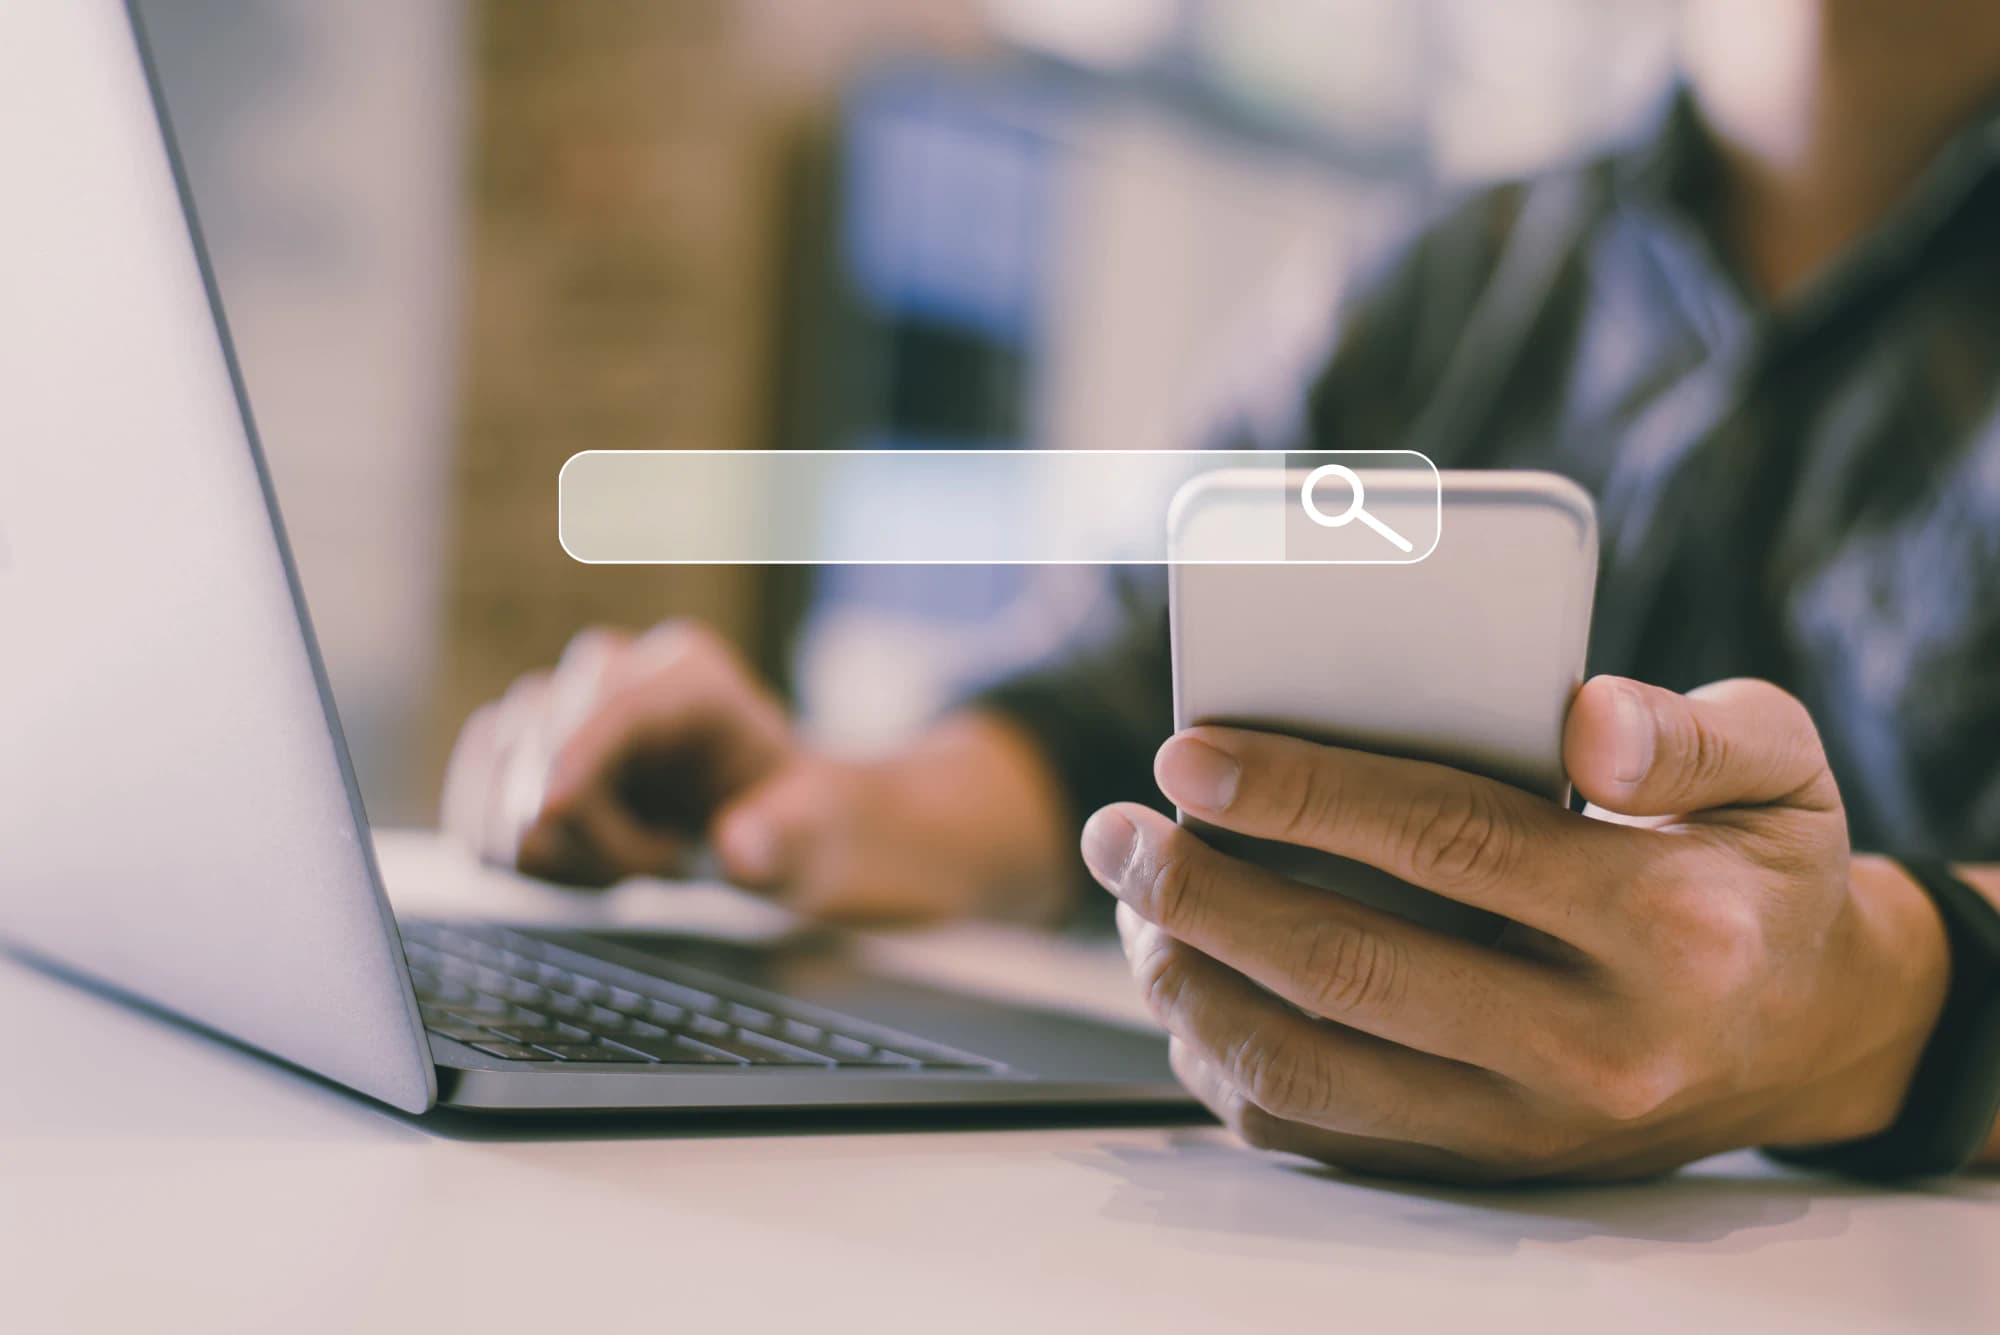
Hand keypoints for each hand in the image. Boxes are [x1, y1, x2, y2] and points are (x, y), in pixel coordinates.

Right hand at [442, 622, 1072, 922]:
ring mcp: (563, 705)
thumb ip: (781, 841)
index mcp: (690, 675)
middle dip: (589, 831)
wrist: (781, 826)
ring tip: (638, 859)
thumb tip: (740, 847)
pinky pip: (475, 802)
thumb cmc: (804, 825)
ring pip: (501, 777)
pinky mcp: (527, 748)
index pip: (614, 706)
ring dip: (556, 847)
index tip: (541, 814)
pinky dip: (514, 852)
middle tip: (668, 863)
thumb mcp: (815, 838)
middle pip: (544, 741)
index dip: (572, 756)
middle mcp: (617, 670)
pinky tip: (586, 865)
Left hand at [1082, 677, 1949, 1182]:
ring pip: (1313, 1068)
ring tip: (1131, 905)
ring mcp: (1530, 1124)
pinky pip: (1321, 1132)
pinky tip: (1188, 987)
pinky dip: (1227, 1065)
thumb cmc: (1762, 874)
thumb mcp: (1776, 768)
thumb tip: (1578, 720)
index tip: (1188, 755)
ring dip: (1193, 985)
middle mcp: (1593, 1044)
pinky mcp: (1483, 1165)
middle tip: (1118, 831)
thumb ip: (1685, 733)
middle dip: (1203, 892)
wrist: (1813, 1034)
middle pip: (1349, 967)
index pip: (1445, 842)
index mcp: (1666, 923)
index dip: (1299, 793)